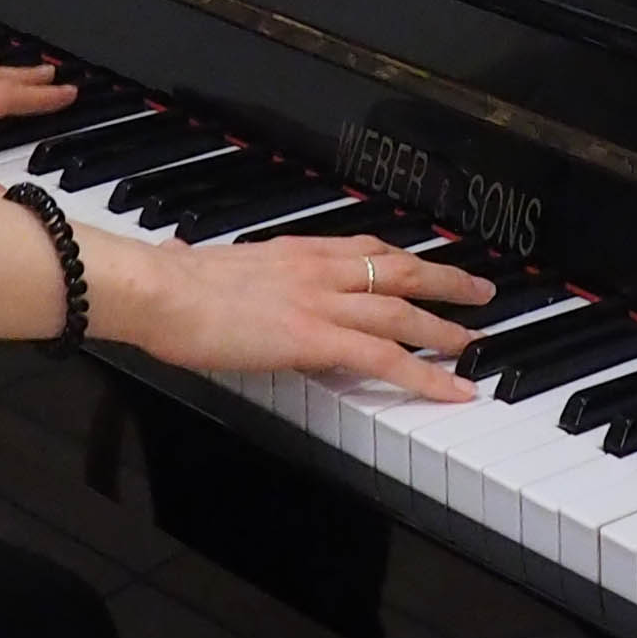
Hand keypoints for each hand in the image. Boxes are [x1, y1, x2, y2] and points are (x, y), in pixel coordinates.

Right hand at [88, 228, 497, 402]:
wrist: (156, 290)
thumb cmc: (161, 283)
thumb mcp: (189, 263)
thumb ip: (195, 262)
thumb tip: (176, 255)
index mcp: (288, 252)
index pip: (360, 249)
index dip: (397, 257)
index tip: (421, 262)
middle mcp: (315, 269)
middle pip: (396, 267)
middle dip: (443, 278)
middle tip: (479, 289)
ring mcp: (320, 302)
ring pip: (402, 310)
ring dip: (446, 326)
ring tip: (475, 343)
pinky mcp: (317, 338)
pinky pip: (387, 358)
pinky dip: (427, 374)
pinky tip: (453, 389)